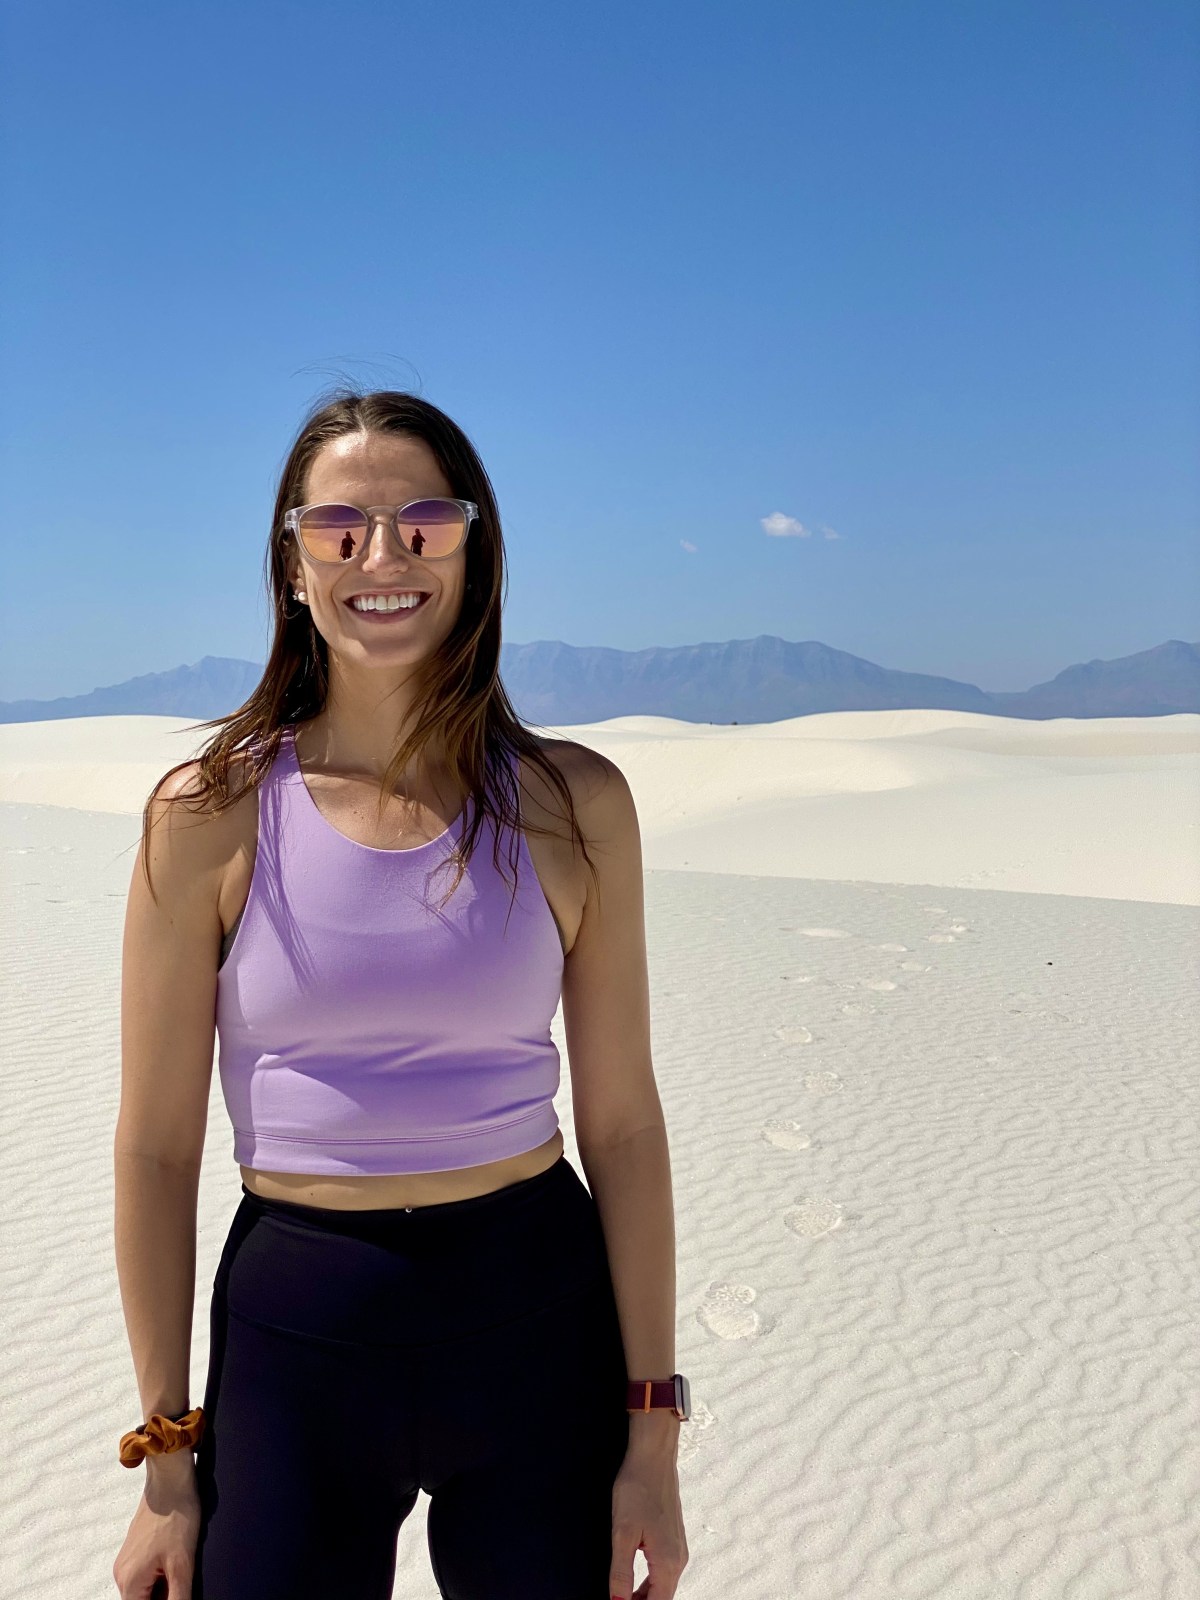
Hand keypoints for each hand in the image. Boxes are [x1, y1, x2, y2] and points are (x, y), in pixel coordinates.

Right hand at [112, 1460, 200, 1598]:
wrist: (171, 1480)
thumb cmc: (177, 1516)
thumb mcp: (183, 1564)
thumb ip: (178, 1598)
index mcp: (129, 1582)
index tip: (177, 1592)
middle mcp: (122, 1574)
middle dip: (164, 1595)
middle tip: (181, 1576)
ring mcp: (127, 1562)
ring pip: (145, 1589)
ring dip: (163, 1586)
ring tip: (179, 1566)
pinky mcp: (135, 1551)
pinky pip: (146, 1574)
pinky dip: (161, 1574)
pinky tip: (176, 1559)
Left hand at [609, 1444, 688, 1598]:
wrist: (653, 1457)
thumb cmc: (637, 1489)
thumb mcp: (622, 1533)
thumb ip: (621, 1572)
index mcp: (668, 1562)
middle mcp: (678, 1559)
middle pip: (661, 1598)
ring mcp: (677, 1549)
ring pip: (662, 1587)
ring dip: (643, 1597)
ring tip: (620, 1596)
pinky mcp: (673, 1539)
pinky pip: (663, 1572)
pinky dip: (648, 1583)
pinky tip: (632, 1581)